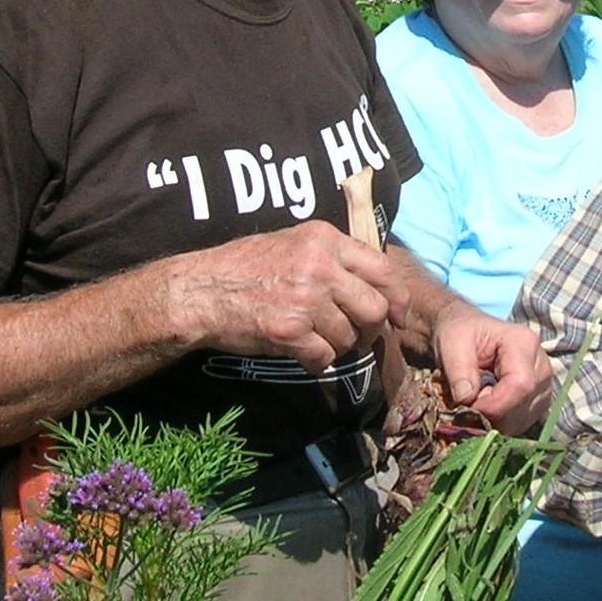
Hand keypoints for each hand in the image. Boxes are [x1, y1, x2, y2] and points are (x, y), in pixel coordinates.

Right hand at [168, 223, 405, 372]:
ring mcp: (305, 299)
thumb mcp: (294, 242)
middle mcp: (320, 266)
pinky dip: (316, 361)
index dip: (398, 299)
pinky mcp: (289, 331)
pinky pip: (324, 357)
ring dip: (337, 345)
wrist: (201, 290)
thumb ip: (334, 255)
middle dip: (370, 329)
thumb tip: (377, 283)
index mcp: (325, 239)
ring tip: (314, 337)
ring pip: (349, 337)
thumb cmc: (246, 266)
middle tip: (357, 336)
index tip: (399, 316)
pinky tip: (300, 352)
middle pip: (375, 309)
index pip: (383, 270)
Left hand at [435, 308, 554, 432]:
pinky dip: (501, 423)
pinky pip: (523, 424)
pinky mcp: (539, 401)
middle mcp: (542, 364)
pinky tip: (488, 406)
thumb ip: (458, 369)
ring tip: (478, 400)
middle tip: (468, 401)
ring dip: (495, 420)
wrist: (468, 335)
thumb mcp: (451, 342)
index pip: (520, 385)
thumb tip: (467, 399)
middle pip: (524, 405)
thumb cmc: (461, 335)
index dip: (493, 404)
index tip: (466, 406)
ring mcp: (544, 384)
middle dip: (492, 413)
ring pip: (524, 419)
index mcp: (524, 342)